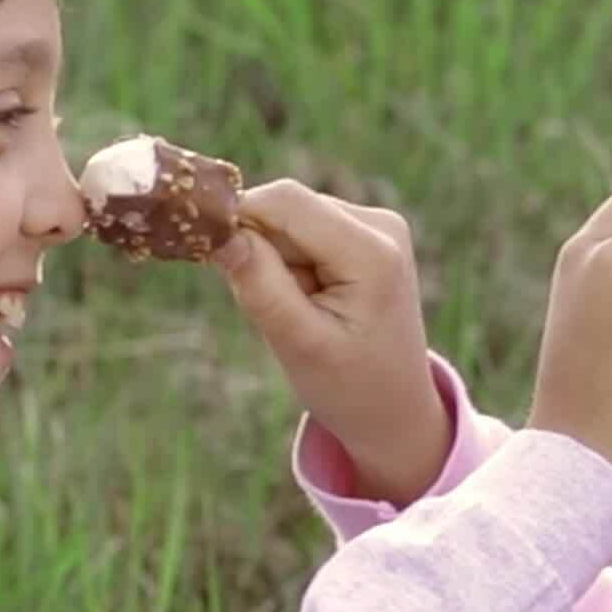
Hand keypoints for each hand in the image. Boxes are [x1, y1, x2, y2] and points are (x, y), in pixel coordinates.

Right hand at [216, 180, 451, 502]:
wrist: (396, 410)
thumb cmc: (349, 386)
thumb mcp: (298, 344)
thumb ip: (260, 286)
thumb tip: (222, 233)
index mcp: (372, 252)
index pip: (285, 201)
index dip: (239, 219)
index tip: (215, 259)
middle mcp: (381, 225)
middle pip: (287, 209)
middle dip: (264, 253)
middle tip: (282, 310)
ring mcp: (378, 225)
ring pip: (290, 220)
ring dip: (279, 263)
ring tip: (303, 312)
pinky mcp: (366, 233)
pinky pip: (304, 232)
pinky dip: (294, 265)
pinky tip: (313, 302)